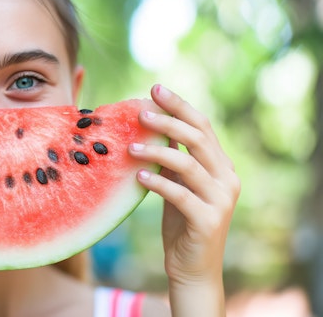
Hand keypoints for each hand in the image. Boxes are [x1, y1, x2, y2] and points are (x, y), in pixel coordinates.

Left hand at [128, 84, 239, 314]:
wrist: (193, 268)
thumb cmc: (181, 223)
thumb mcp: (178, 185)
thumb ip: (172, 159)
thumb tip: (150, 125)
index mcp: (221, 166)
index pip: (202, 126)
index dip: (179, 106)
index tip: (155, 89)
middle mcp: (227, 178)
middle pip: (198, 138)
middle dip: (169, 119)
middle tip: (140, 111)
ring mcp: (221, 200)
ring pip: (188, 163)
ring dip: (157, 150)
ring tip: (130, 147)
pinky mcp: (208, 220)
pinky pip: (180, 195)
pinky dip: (158, 183)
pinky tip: (138, 176)